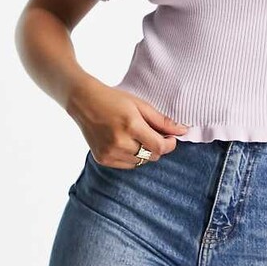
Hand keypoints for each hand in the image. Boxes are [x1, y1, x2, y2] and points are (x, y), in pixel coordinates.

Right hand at [66, 75, 189, 167]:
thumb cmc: (114, 100)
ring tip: (137, 137)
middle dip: (158, 147)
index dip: (170, 144)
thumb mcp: (141, 105)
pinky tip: (126, 142)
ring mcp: (109, 153)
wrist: (83, 102)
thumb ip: (162, 121)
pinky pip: (127, 165)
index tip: (171, 138)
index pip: (159, 147)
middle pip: (151, 156)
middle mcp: (119, 142)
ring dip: (145, 153)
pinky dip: (132, 157)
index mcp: (131, 126)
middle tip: (154, 135)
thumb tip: (183, 131)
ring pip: (140, 162)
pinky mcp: (102, 159)